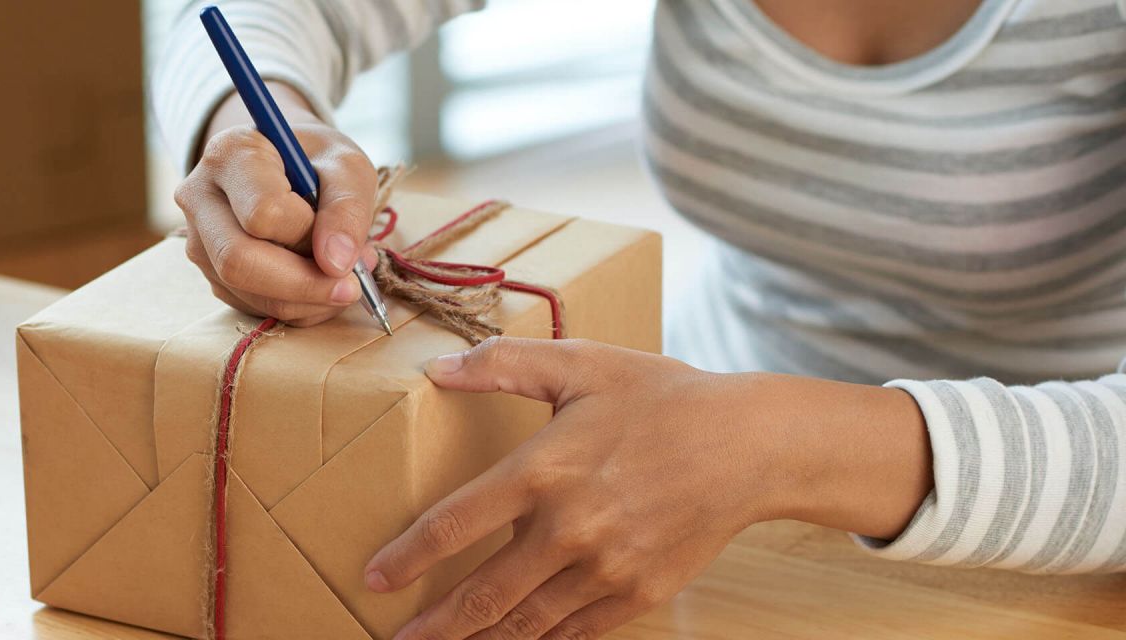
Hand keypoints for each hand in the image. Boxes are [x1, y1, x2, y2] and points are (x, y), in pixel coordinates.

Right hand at [174, 86, 379, 325]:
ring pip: (245, 291)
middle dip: (303, 285)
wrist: (285, 165)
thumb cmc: (316, 160)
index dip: (309, 236)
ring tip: (345, 279)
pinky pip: (252, 306)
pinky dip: (297, 307)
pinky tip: (321, 283)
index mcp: (230, 154)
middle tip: (352, 286)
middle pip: (237, 260)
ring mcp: (198, 240)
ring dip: (306, 300)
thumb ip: (347, 207)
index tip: (348, 242)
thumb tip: (336, 264)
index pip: (262, 212)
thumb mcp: (346, 165)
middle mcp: (200, 197)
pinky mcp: (211, 273)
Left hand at [365, 337, 931, 639]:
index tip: (375, 579)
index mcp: (543, 470)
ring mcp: (606, 568)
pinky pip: (574, 631)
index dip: (408, 559)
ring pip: (526, 623)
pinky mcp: (637, 593)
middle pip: (483, 593)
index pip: (454, 525)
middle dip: (434, 626)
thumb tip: (437, 367)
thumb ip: (504, 365)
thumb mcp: (581, 364)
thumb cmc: (660, 398)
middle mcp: (569, 528)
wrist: (750, 446)